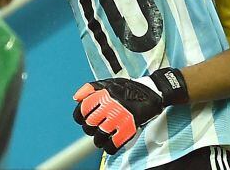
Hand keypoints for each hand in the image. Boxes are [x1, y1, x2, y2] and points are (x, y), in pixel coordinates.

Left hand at [73, 68, 188, 153]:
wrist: (153, 91)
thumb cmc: (130, 88)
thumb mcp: (109, 82)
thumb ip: (91, 88)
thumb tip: (76, 98)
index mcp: (104, 94)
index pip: (82, 110)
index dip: (79, 117)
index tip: (83, 120)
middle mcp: (110, 105)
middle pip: (89, 125)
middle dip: (90, 129)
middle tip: (96, 128)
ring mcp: (120, 117)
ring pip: (99, 136)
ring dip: (99, 140)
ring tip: (103, 138)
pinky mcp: (129, 127)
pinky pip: (113, 144)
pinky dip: (110, 148)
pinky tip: (112, 144)